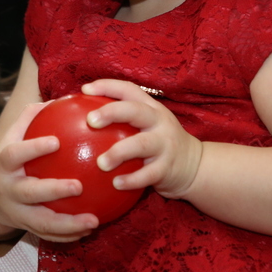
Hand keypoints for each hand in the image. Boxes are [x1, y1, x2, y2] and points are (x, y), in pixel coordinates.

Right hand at [0, 101, 100, 242]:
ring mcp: (16, 212)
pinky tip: (91, 229)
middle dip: (53, 190)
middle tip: (79, 186)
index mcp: (3, 164)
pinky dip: (68, 235)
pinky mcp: (25, 228)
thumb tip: (62, 97)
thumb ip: (33, 117)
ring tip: (94, 221)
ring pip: (41, 223)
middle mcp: (8, 190)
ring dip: (68, 224)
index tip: (55, 142)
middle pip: (29, 193)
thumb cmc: (8, 158)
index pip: (15, 155)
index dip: (32, 149)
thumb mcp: (12, 136)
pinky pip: (48, 235)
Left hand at [81, 80, 202, 198]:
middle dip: (112, 112)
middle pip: (135, 110)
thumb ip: (120, 122)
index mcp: (150, 108)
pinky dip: (132, 180)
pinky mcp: (168, 167)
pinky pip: (148, 174)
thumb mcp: (145, 126)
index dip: (108, 86)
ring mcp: (165, 144)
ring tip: (100, 163)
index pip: (129, 90)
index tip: (85, 90)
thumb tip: (77, 120)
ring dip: (119, 152)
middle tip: (90, 121)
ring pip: (142, 144)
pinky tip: (115, 184)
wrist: (194, 166)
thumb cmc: (157, 144)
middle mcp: (159, 121)